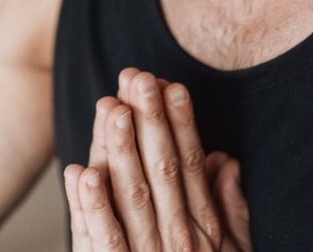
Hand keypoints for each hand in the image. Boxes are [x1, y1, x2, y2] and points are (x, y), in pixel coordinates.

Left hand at [63, 68, 251, 251]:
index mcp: (204, 231)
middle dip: (150, 121)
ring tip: (111, 108)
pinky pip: (103, 242)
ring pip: (131, 197)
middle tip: (138, 77)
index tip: (171, 86)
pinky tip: (82, 173)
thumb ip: (231, 210)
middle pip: (162, 171)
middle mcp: (179, 241)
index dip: (182, 125)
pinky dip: (91, 207)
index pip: (191, 167)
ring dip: (120, 151)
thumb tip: (225, 159)